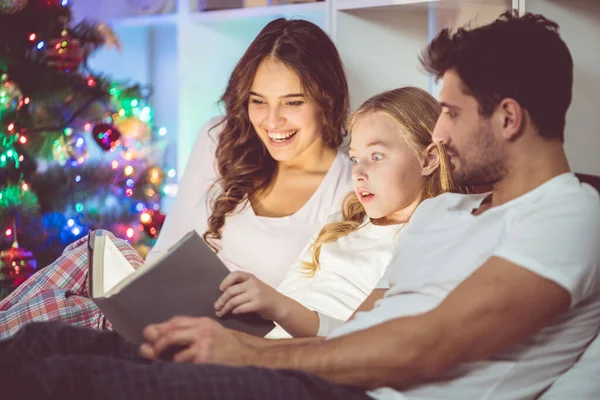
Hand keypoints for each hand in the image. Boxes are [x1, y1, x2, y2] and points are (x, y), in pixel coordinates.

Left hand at [139, 316, 256, 364]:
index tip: (149, 334)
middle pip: (171, 333)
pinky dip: (178, 367)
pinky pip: (183, 363)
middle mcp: (202, 331)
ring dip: (165, 357)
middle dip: (156, 343)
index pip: (176, 321)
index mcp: (203, 322)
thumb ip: (191, 331)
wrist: (247, 355)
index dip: (160, 328)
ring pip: (174, 350)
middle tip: (147, 351)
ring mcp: (203, 345)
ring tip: (161, 361)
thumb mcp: (210, 331)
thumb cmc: (227, 345)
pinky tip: (180, 368)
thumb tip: (163, 334)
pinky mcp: (205, 358)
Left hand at [214, 271, 286, 320]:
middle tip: (216, 307)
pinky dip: (235, 311)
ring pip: (234, 301)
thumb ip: (242, 287)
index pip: (235, 275)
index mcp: (251, 277)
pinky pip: (241, 308)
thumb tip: (223, 294)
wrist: (280, 305)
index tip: (220, 289)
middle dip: (221, 300)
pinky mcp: (258, 304)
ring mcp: (256, 294)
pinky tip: (233, 313)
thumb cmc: (264, 296)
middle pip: (231, 291)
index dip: (225, 281)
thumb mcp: (255, 286)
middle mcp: (253, 283)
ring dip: (225, 308)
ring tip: (220, 313)